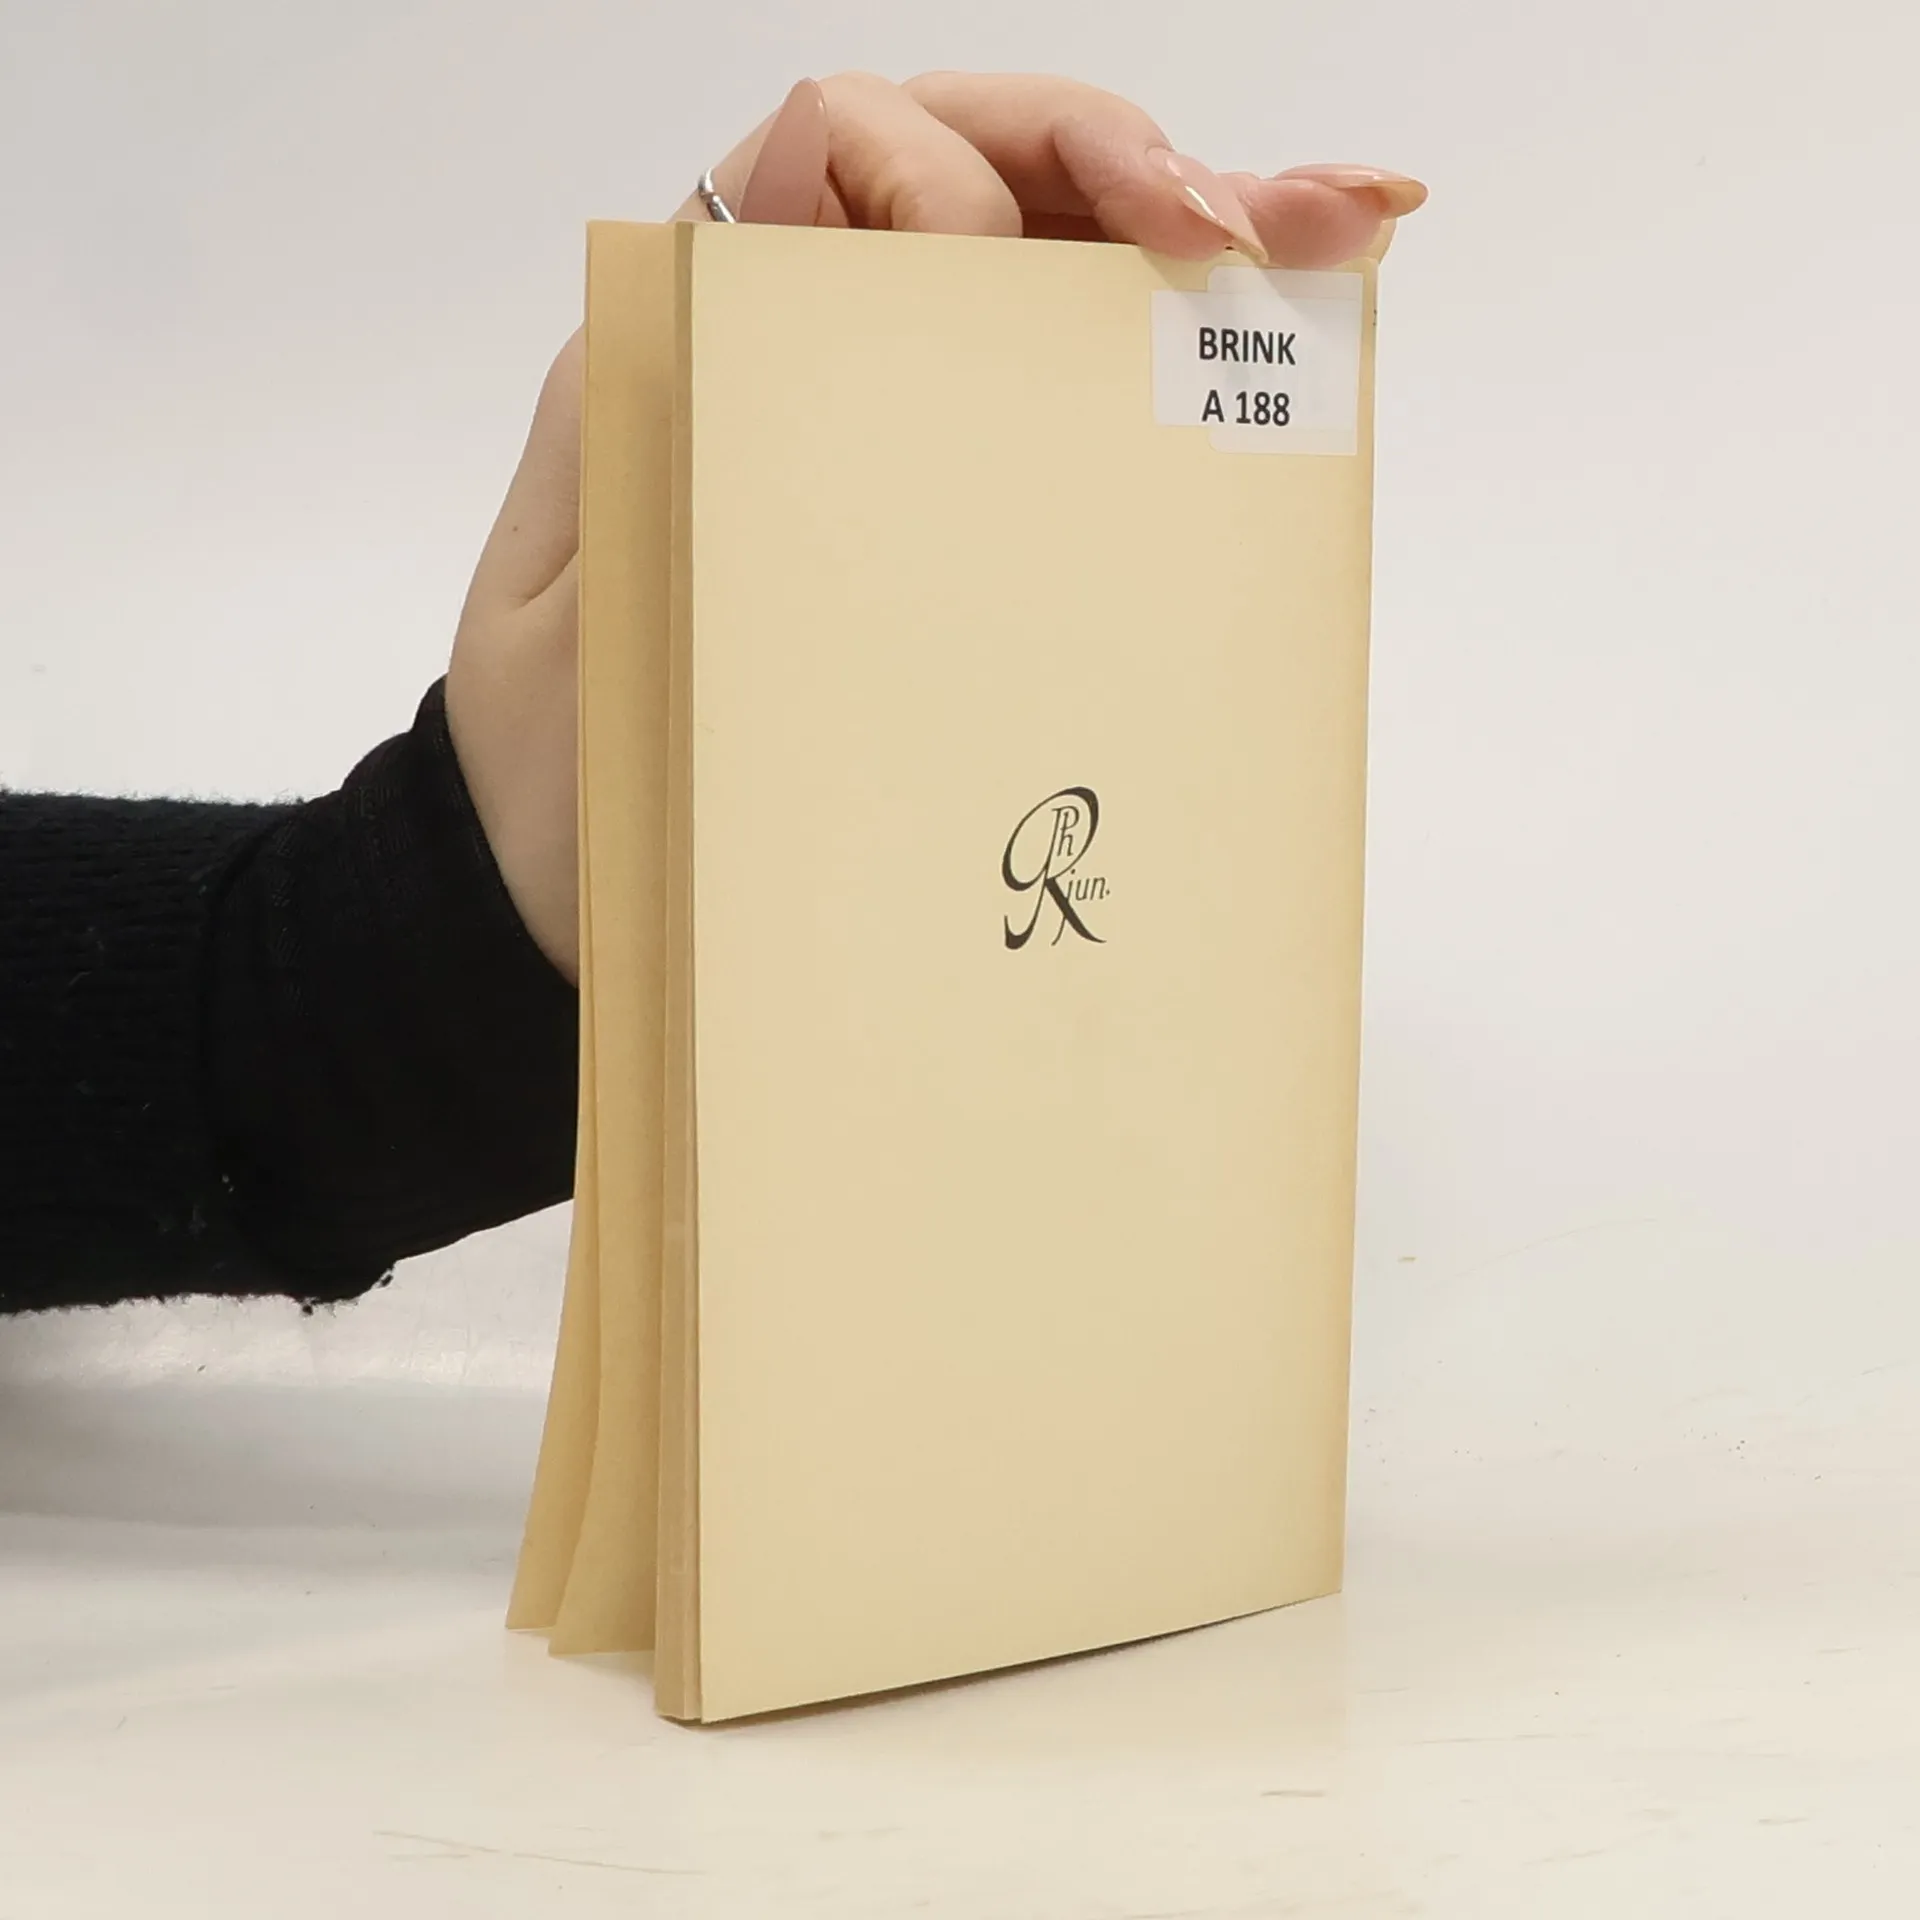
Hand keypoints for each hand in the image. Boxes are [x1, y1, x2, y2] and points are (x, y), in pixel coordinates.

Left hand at [446, 74, 1426, 980]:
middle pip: (986, 169)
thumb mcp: (565, 601)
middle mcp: (810, 339)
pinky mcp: (962, 493)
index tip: (994, 256)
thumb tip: (755, 312)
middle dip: (1124, 166)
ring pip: (1059, 255)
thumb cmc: (561, 760)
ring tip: (1341, 228)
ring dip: (1203, 223)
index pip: (835, 142)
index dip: (943, 159)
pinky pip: (1080, 375)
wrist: (566, 873)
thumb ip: (629, 445)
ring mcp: (900, 407)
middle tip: (1242, 227)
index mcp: (701, 330)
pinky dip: (1200, 334)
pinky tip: (1314, 294)